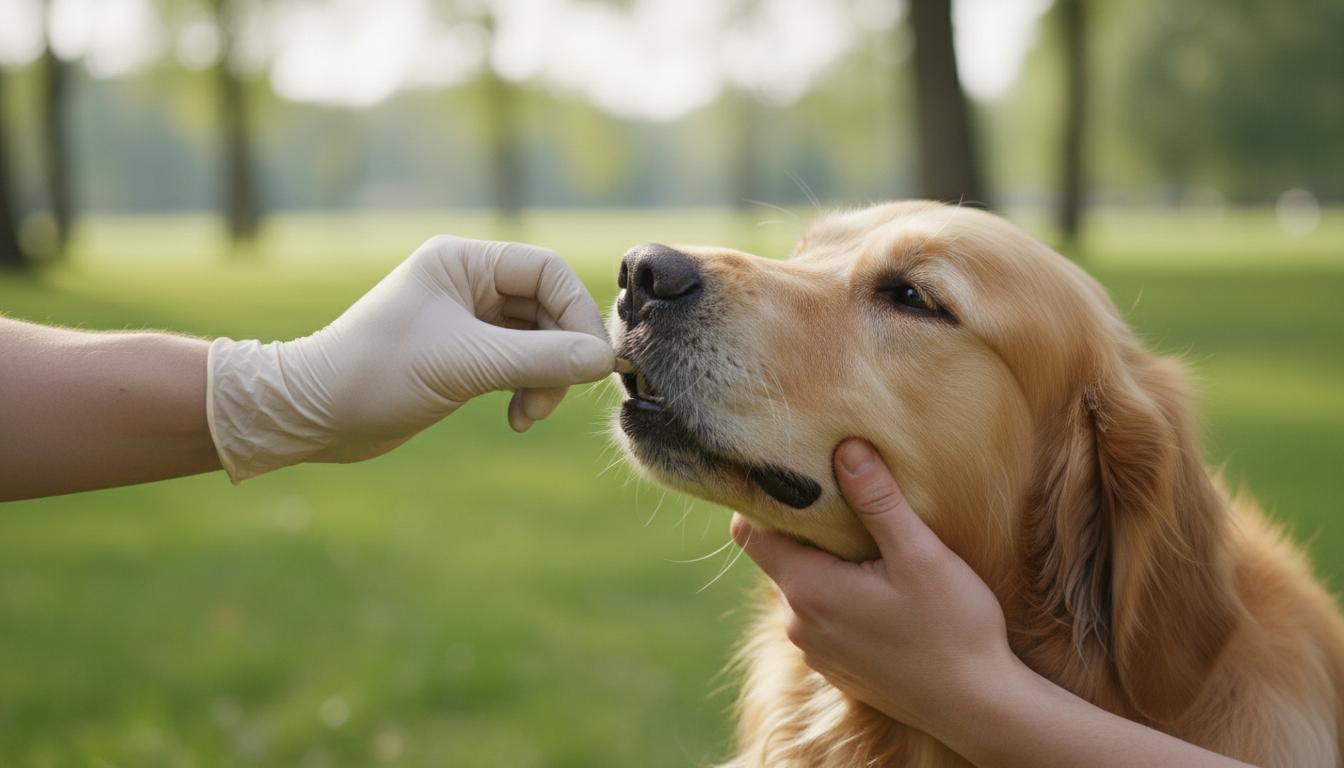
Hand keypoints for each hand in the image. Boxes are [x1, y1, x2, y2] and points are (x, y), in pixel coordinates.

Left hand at [208, 236, 613, 481]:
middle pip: (549, 308)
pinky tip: (516, 418)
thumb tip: (604, 360)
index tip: (588, 362)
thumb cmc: (374, 375)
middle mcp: (469, 283)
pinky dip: (527, 389)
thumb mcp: (464, 364)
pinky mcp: (465, 356)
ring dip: (545, 379)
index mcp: (463, 262)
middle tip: (552, 397)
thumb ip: (540, 360)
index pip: (548, 271)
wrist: (311, 416)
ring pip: (539, 341)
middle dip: (559, 356)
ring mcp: (468, 321)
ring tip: (528, 413)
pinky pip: (520, 364)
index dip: (575, 314)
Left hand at [729, 438, 1017, 736]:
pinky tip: (882, 588)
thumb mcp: (920, 555)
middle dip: (806, 527)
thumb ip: (878, 501)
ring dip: (826, 563)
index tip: (798, 477)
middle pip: (778, 556)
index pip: (750, 533)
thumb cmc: (953, 629)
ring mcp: (815, 649)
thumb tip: (846, 449)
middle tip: (847, 499)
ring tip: (870, 544)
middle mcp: (798, 623)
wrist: (977, 708)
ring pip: (803, 586)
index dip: (766, 501)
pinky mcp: (836, 665)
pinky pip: (822, 616)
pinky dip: (840, 594)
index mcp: (808, 590)